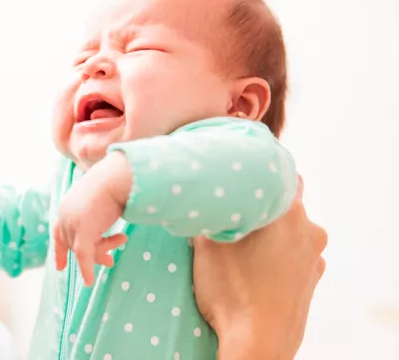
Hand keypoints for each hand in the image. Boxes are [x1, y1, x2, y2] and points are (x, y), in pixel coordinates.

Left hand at [54, 152, 131, 285]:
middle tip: (110, 263)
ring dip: (104, 250)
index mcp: (67, 205)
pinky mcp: (83, 230)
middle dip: (93, 254)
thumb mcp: (102, 204)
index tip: (60, 267)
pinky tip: (89, 282)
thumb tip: (109, 230)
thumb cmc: (116, 183)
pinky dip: (86, 269)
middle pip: (74, 244)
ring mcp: (72, 222)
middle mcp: (65, 214)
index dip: (60, 250)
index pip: (58, 232)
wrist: (118, 175)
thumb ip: (99, 218)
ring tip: (123, 239)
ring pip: (83, 249)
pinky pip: (84, 255)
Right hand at [192, 176, 326, 359]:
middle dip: (261, 205)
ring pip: (291, 230)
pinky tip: (256, 269)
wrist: (258, 344)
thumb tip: (201, 200)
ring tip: (242, 247)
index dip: (256, 172)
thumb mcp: (206, 245)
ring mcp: (314, 257)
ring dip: (271, 232)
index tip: (237, 178)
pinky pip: (295, 255)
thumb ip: (208, 215)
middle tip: (232, 214)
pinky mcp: (312, 280)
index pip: (278, 172)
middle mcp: (309, 229)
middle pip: (284, 202)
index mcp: (287, 212)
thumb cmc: (232, 293)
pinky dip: (279, 256)